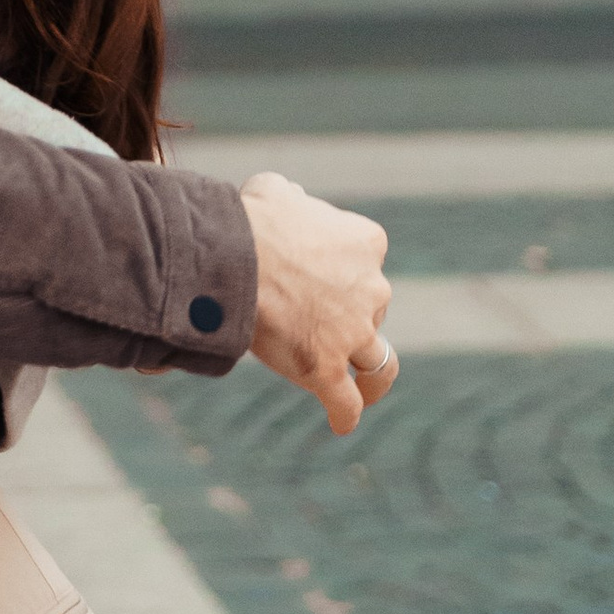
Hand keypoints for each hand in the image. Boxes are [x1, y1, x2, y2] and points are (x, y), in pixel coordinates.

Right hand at [241, 171, 396, 435]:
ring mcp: (353, 333)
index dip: (342, 266)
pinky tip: (341, 422)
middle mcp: (372, 289)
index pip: (366, 258)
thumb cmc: (251, 218)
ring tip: (362, 385)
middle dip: (349, 314)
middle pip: (371, 308)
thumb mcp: (276, 191)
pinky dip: (346, 412)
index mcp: (366, 242)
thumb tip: (290, 200)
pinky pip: (346, 401)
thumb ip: (293, 199)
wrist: (235, 256)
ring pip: (378, 362)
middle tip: (312, 317)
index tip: (317, 271)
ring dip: (372, 373)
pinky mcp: (326, 368)